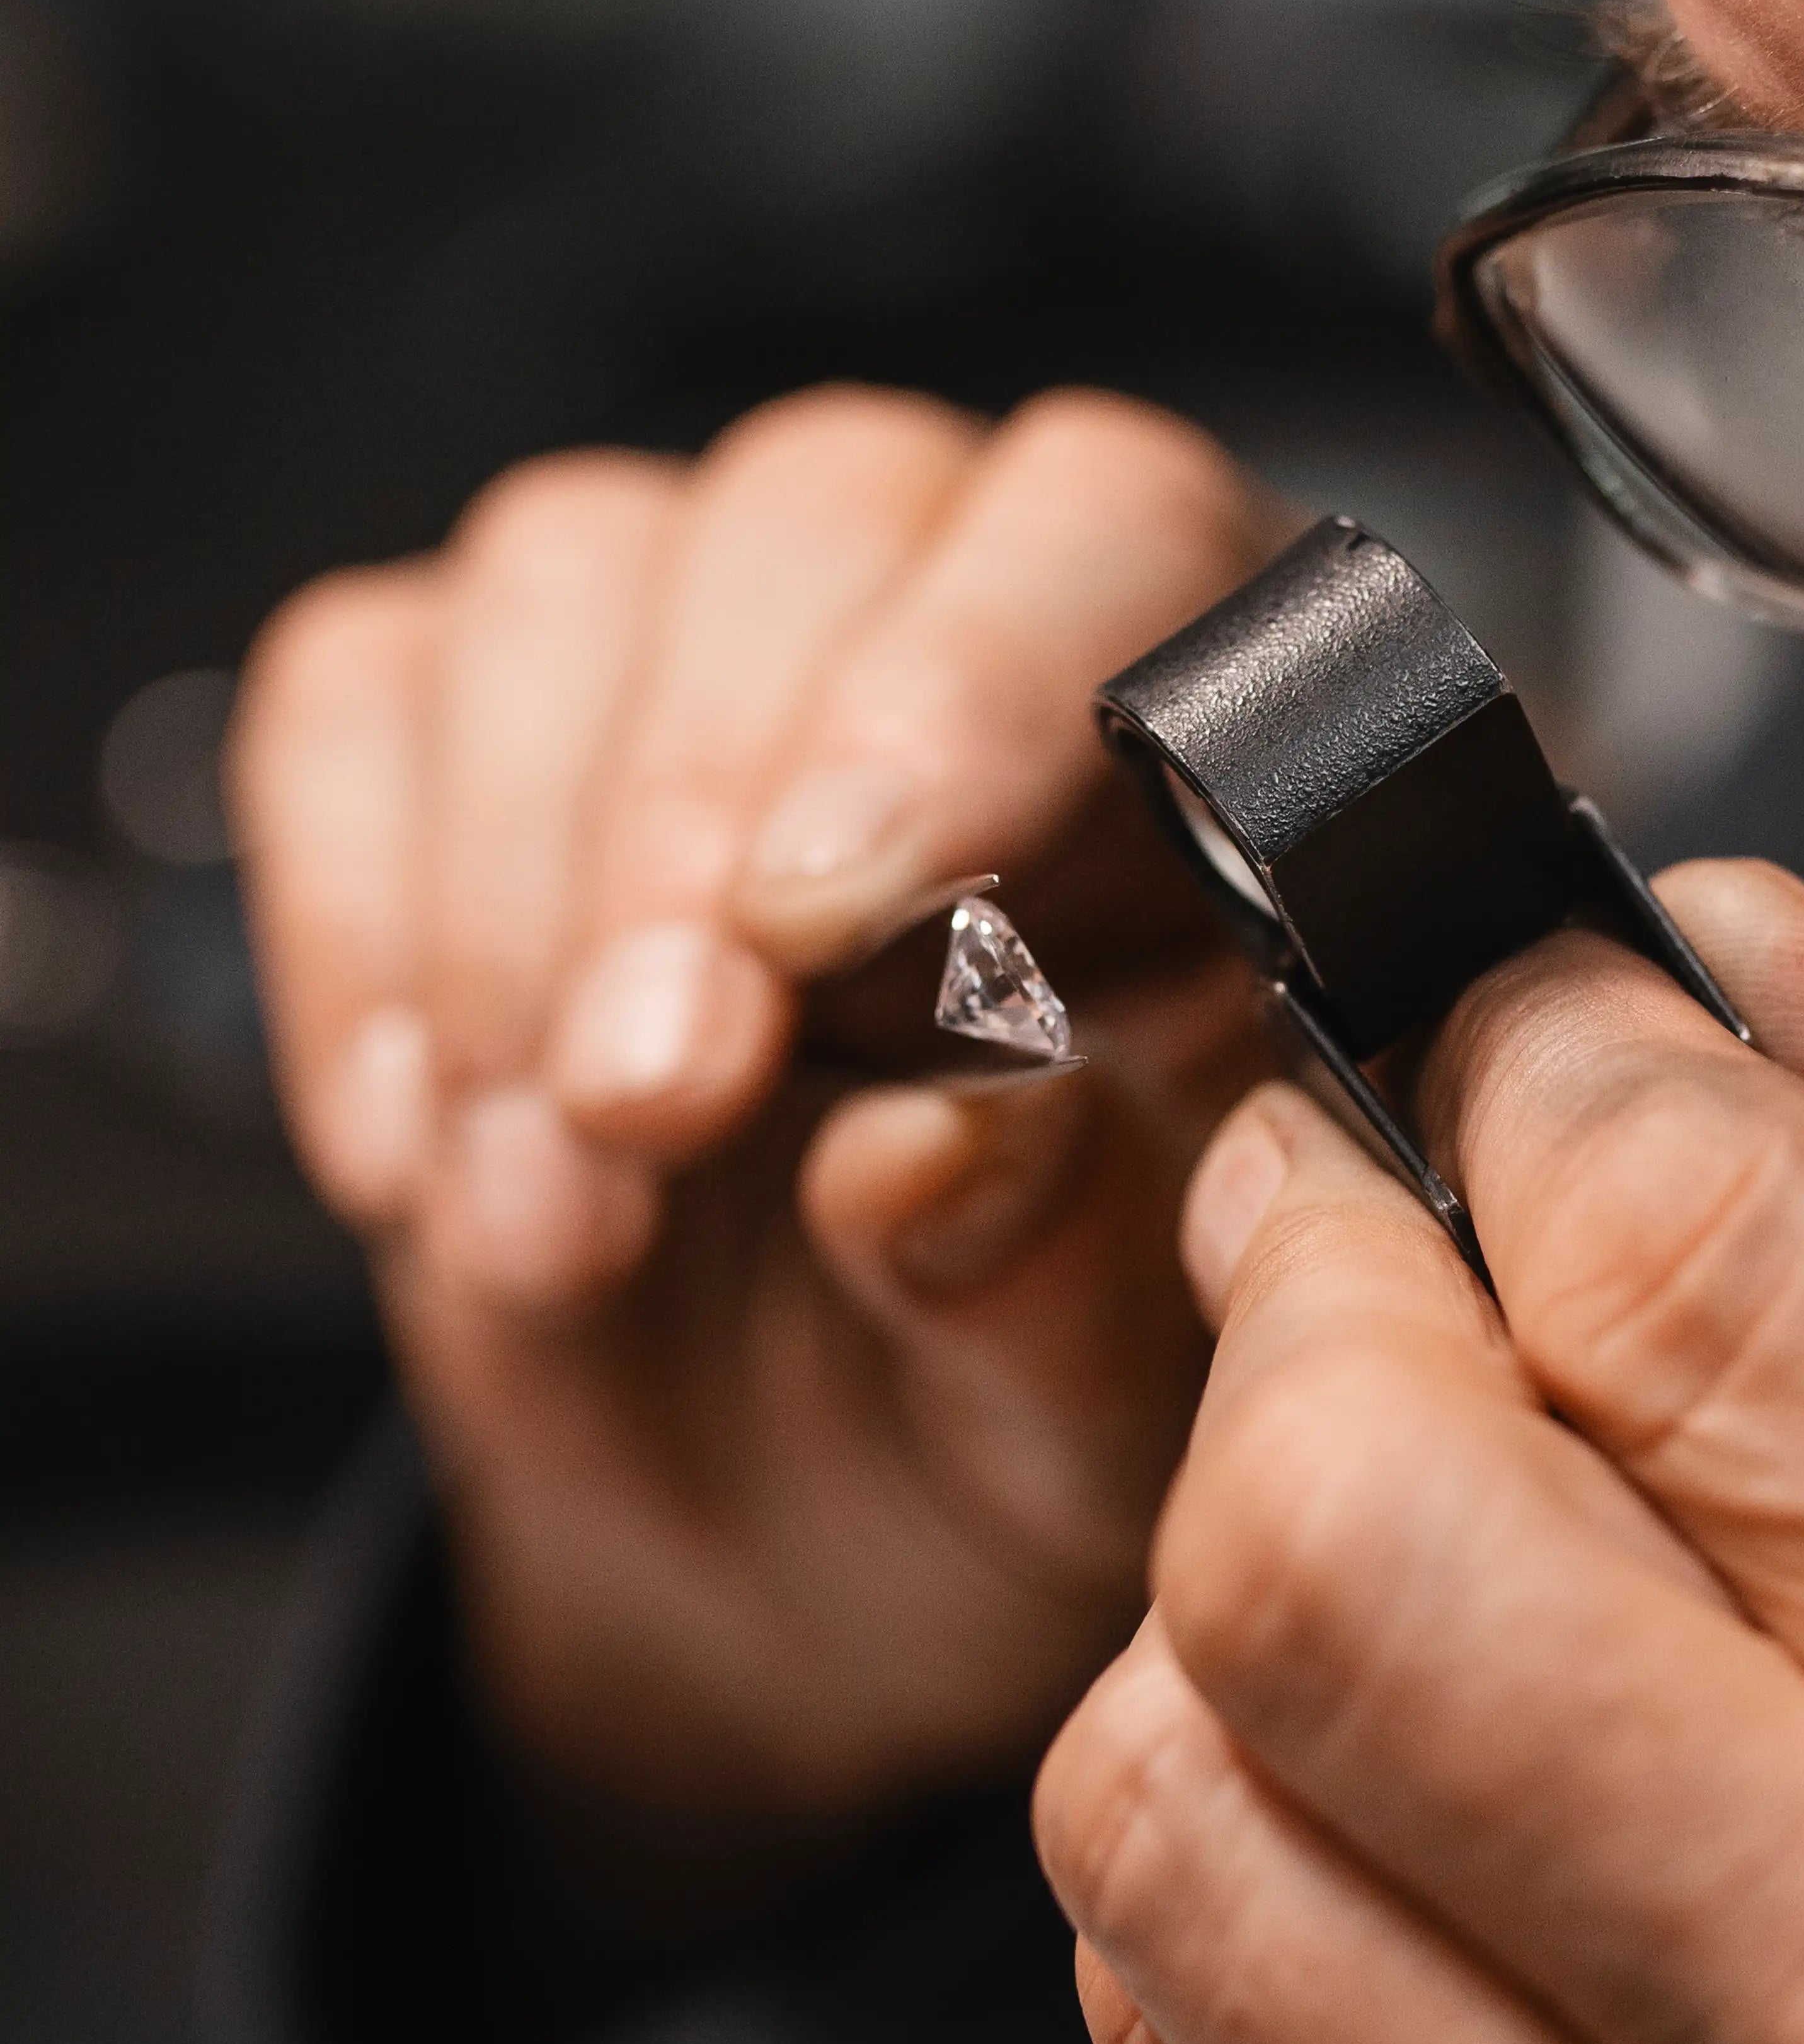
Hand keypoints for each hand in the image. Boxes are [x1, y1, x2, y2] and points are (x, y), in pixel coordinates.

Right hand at [232, 386, 1286, 1822]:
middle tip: (649, 1106)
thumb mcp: (1088, 1436)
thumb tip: (945, 1139)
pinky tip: (423, 1149)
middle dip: (693, 815)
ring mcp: (701, 634)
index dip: (965, 682)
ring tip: (547, 1221)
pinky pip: (363, 693)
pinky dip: (360, 923)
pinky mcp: (462, 714)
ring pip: (572, 573)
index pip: (1111, 528)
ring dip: (517, 906)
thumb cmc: (1001, 1421)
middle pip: (819, 510)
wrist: (794, 1533)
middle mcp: (963, 616)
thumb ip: (1062, 1286)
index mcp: (1203, 750)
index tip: (823, 918)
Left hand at [1036, 867, 1803, 2043]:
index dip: (1548, 1056)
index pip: (1688, 1260)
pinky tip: (1450, 1840)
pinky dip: (1255, 1849)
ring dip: (1248, 1594)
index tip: (1542, 1037)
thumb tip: (1694, 975)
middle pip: (1327, 1522)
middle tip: (1400, 1250)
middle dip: (1310, 1294)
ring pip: (1160, 1777)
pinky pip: (1169, 2025)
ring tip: (1444, 1573)